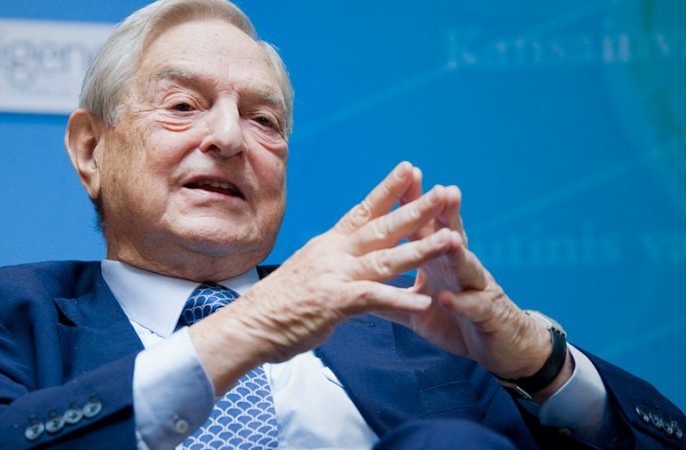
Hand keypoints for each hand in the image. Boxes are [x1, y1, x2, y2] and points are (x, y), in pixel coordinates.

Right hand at [190, 162, 457, 392]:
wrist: (247, 324)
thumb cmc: (276, 304)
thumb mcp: (308, 273)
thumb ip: (332, 265)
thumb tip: (344, 262)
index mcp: (329, 245)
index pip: (363, 210)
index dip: (389, 190)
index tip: (410, 169)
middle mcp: (334, 254)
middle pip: (382, 226)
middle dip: (416, 208)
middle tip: (446, 190)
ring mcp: (335, 276)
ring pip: (385, 258)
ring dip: (421, 249)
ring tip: (451, 240)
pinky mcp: (333, 303)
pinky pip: (372, 300)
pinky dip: (398, 300)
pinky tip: (424, 302)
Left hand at [380, 170, 570, 397]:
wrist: (498, 346)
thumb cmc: (455, 320)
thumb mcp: (418, 306)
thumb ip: (392, 293)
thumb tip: (360, 284)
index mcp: (438, 261)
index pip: (425, 226)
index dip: (416, 202)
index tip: (407, 173)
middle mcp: (458, 268)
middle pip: (449, 235)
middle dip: (443, 213)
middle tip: (441, 189)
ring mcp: (474, 289)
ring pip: (467, 266)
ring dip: (458, 253)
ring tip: (449, 238)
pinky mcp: (485, 315)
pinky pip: (472, 307)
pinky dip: (461, 302)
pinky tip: (448, 297)